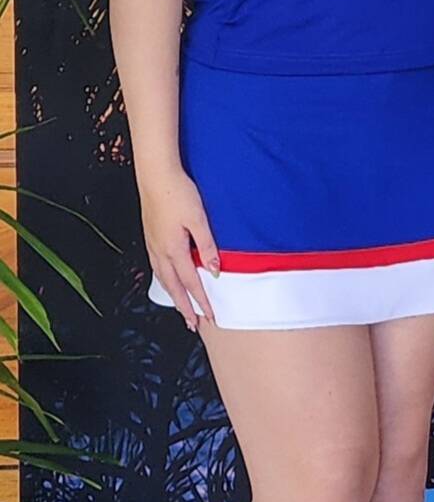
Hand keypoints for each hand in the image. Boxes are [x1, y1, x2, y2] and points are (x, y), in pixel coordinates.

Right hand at [140, 169, 219, 331]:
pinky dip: (165, 281)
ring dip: (174, 295)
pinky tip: (169, 281)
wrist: (155, 176)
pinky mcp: (151, 238)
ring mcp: (153, 246)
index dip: (201, 302)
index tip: (210, 317)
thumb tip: (215, 270)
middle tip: (193, 324)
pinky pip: (158, 268)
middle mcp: (160, 252)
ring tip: (182, 308)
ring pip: (164, 279)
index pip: (191, 283)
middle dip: (184, 307)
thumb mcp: (199, 220)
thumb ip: (207, 247)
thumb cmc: (179, 194)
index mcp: (173, 250)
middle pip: (174, 287)